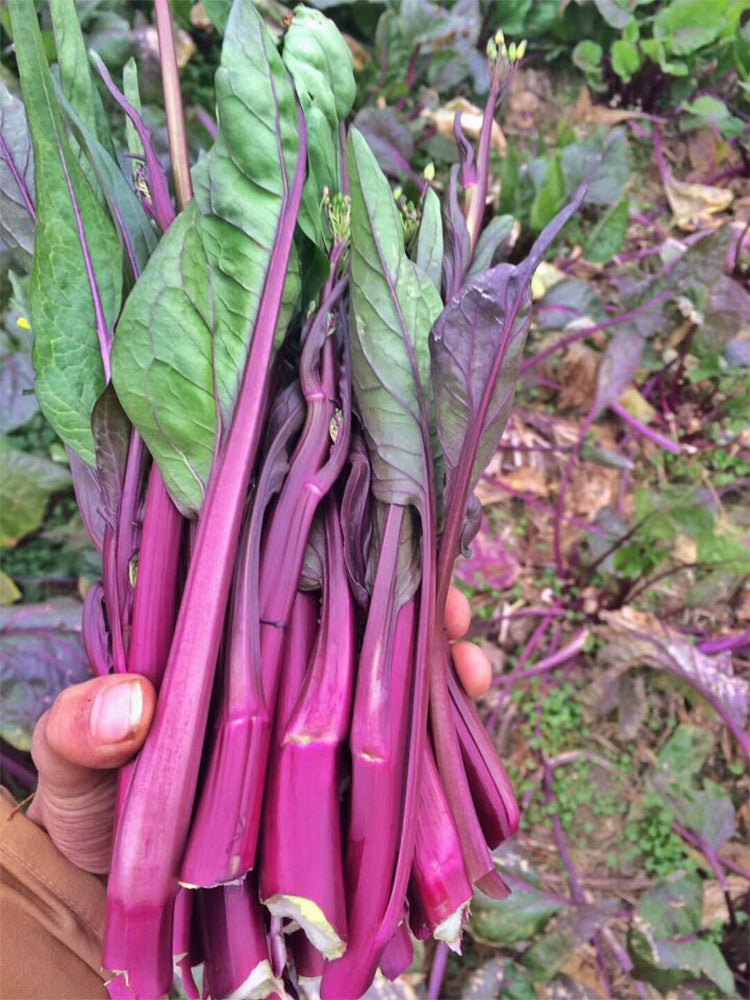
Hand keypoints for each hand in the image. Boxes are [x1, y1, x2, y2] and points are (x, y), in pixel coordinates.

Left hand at [27, 587, 489, 872]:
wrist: (118, 886)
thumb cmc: (92, 806)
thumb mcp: (73, 767)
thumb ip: (79, 731)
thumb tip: (132, 705)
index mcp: (218, 636)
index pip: (287, 570)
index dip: (344, 548)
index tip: (392, 542)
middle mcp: (275, 660)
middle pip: (355, 609)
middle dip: (414, 600)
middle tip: (455, 610)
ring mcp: (311, 711)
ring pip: (388, 665)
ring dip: (441, 657)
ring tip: (474, 667)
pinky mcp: (337, 764)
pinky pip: (397, 734)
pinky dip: (437, 722)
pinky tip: (468, 710)